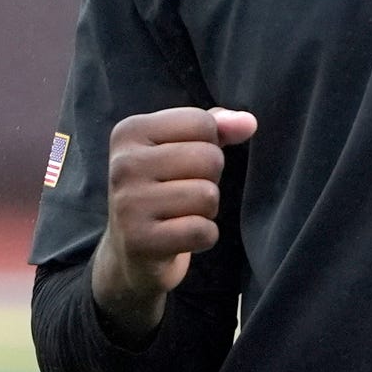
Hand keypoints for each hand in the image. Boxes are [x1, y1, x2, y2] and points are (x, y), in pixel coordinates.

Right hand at [91, 106, 256, 339]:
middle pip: (209, 158)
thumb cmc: (165, 187)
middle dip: (210, 179)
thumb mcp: (184, 147)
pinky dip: (203, 236)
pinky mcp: (140, 241)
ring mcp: (128, 204)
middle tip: (183, 193)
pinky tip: (180, 236)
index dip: (209, 145)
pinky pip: (203, 231)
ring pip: (208, 195)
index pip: (202, 123)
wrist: (131, 249)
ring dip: (206, 209)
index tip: (183, 163)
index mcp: (129, 131)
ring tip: (180, 214)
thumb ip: (218, 127)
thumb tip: (249, 122)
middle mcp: (123, 164)